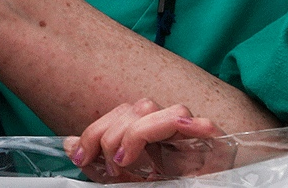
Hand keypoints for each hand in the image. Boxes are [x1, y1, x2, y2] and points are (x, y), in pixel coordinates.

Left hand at [65, 100, 233, 181]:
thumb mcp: (126, 182)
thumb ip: (99, 164)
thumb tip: (67, 144)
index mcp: (154, 137)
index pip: (122, 113)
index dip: (95, 130)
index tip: (79, 156)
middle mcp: (176, 133)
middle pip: (138, 108)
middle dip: (110, 133)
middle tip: (106, 166)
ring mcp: (197, 140)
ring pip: (166, 111)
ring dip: (136, 133)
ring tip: (125, 164)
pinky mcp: (219, 150)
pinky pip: (205, 126)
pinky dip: (189, 127)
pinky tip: (172, 146)